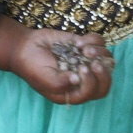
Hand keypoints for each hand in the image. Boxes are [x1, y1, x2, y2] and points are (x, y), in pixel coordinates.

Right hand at [0, 18, 114, 104]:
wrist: (25, 47)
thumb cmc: (32, 67)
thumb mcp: (42, 79)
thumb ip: (59, 84)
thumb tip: (77, 80)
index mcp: (74, 92)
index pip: (94, 93)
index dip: (93, 82)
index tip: (81, 69)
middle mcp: (83, 79)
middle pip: (106, 80)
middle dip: (103, 70)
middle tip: (92, 60)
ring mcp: (86, 62)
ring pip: (107, 59)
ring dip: (99, 52)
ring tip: (82, 48)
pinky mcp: (84, 46)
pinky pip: (99, 43)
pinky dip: (93, 40)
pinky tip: (78, 41)